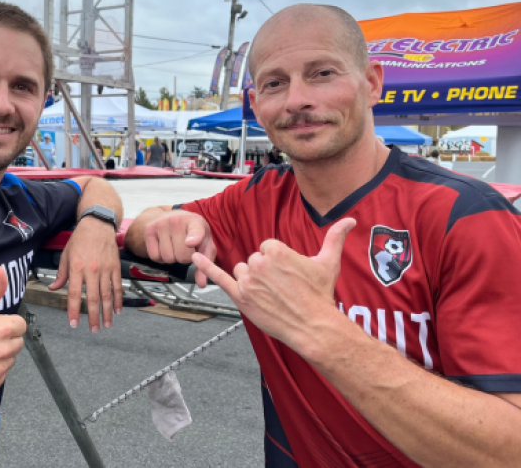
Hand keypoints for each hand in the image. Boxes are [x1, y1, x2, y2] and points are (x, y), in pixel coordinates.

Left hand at [49, 217, 121, 331]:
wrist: (97, 224)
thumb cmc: (80, 239)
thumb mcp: (66, 255)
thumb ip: (61, 274)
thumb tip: (53, 288)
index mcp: (76, 268)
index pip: (74, 294)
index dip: (73, 310)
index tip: (74, 323)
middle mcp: (91, 271)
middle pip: (92, 298)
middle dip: (93, 316)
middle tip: (94, 329)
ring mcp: (105, 269)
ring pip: (107, 295)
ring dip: (107, 312)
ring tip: (107, 324)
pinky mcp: (115, 267)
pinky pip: (117, 286)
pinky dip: (118, 299)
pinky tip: (118, 309)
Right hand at [143, 210, 216, 286]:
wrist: (174, 218)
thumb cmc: (193, 233)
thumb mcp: (204, 244)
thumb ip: (205, 262)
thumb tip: (201, 284)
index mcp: (196, 222)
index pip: (195, 232)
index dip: (194, 238)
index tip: (190, 243)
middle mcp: (177, 220)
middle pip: (181, 256)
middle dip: (184, 259)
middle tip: (185, 249)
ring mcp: (161, 224)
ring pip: (168, 258)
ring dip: (172, 258)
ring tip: (175, 248)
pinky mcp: (149, 230)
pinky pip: (154, 256)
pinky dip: (160, 258)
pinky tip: (165, 248)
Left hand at [191, 218, 355, 354]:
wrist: (313, 325)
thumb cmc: (320, 295)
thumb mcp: (328, 262)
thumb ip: (335, 237)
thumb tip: (350, 220)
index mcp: (275, 249)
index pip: (266, 247)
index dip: (276, 261)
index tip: (287, 274)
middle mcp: (258, 262)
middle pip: (253, 259)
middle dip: (264, 271)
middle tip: (281, 287)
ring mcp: (248, 280)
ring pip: (242, 270)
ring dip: (251, 279)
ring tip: (270, 293)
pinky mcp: (240, 296)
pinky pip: (219, 277)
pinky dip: (206, 267)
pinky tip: (194, 257)